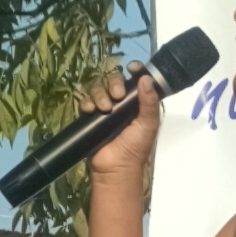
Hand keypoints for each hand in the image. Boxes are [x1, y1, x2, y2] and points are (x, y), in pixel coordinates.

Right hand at [84, 64, 157, 179]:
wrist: (115, 168)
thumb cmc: (135, 148)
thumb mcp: (148, 124)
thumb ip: (150, 101)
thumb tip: (146, 78)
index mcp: (137, 102)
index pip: (135, 79)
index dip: (133, 70)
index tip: (131, 68)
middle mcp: (121, 102)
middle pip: (113, 78)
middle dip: (114, 82)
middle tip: (117, 95)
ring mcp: (104, 108)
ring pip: (98, 87)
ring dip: (100, 93)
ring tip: (105, 108)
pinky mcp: (90, 117)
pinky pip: (85, 100)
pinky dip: (87, 102)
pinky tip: (91, 110)